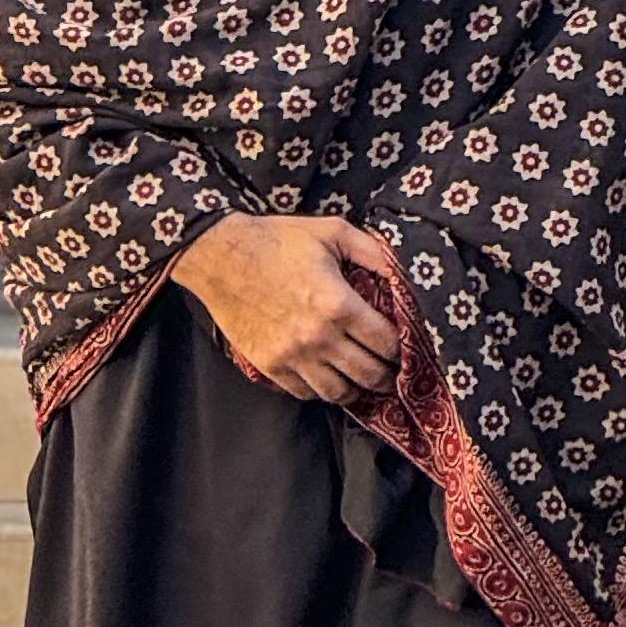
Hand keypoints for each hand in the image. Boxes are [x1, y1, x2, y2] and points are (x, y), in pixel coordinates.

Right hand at [171, 214, 403, 405]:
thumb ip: (372, 252)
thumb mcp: (332, 232)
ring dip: (357, 389)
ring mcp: (293, 355)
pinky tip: (328, 377)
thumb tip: (402, 272)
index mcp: (339, 304)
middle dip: (387, 376)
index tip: (405, 347)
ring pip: (339, 393)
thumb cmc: (276, 240)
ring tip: (363, 381)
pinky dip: (321, 390)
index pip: (386, 342)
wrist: (220, 255)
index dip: (402, 348)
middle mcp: (319, 336)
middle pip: (369, 374)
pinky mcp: (270, 365)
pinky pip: (305, 393)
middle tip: (392, 373)